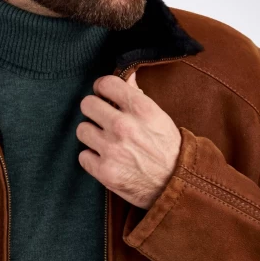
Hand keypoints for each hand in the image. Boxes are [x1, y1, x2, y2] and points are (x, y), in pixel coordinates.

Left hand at [76, 71, 181, 209]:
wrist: (177, 184)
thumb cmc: (168, 147)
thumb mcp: (158, 116)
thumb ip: (138, 95)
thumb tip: (127, 76)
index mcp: (140, 108)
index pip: (105, 84)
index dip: (101, 88)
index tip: (103, 95)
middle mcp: (123, 126)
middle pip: (87, 104)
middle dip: (94, 110)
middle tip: (101, 118)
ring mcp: (112, 149)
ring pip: (82, 129)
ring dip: (92, 134)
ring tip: (104, 140)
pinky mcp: (104, 172)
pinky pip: (83, 156)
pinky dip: (92, 158)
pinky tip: (105, 159)